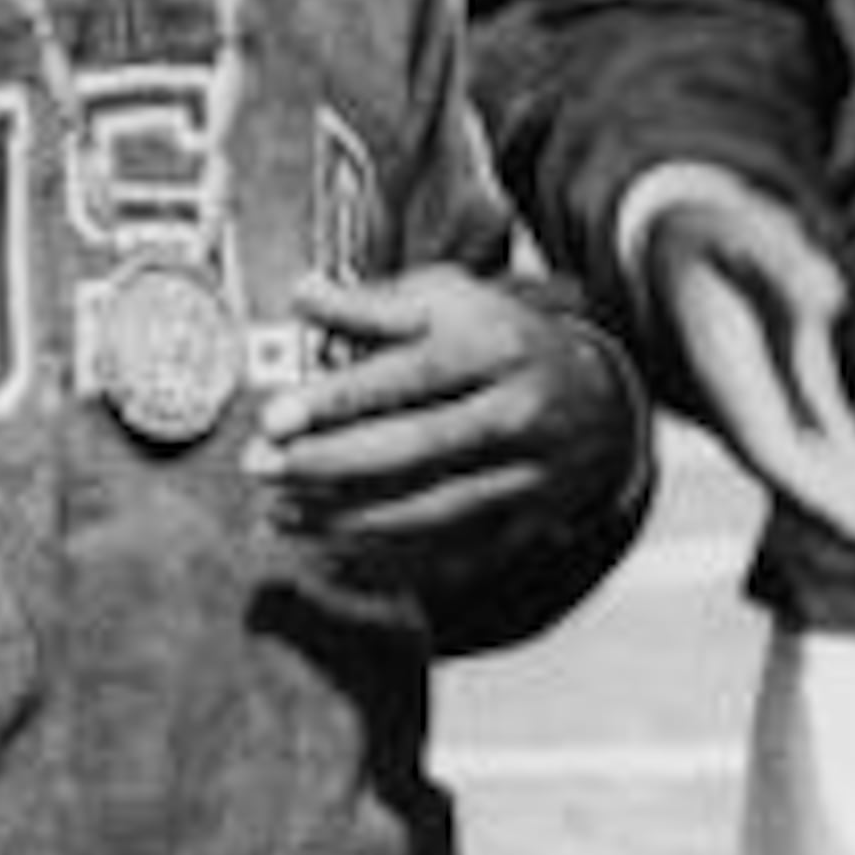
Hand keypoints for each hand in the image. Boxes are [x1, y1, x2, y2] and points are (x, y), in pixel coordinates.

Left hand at [250, 265, 649, 605]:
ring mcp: (526, 476)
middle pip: (416, 448)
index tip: (275, 416)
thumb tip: (302, 294)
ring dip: (344, 519)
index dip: (340, 398)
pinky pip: (447, 553)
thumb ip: (374, 303)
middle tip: (259, 466)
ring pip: (429, 511)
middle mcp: (518, 412)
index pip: (411, 375)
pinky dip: (383, 560)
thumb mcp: (448, 299)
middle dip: (328, 463)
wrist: (595, 401)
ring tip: (277, 511)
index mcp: (497, 346)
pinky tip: (326, 551)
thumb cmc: (496, 338)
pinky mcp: (522, 524)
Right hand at [641, 176, 854, 599]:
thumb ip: (779, 261)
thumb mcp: (733, 233)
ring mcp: (784, 422)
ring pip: (847, 482)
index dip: (839, 506)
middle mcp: (758, 423)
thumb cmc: (705, 240)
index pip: (790, 467)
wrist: (670, 251)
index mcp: (734, 394)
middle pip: (825, 494)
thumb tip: (833, 294)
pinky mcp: (807, 408)